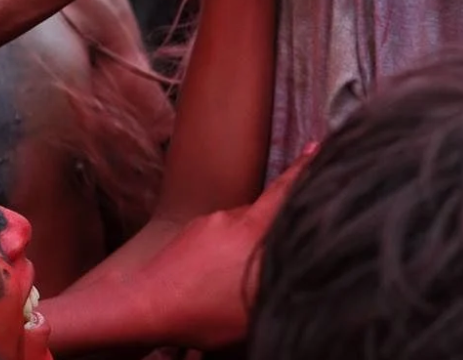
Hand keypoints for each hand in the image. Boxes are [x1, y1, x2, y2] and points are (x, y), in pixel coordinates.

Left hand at [133, 150, 314, 349]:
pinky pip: (219, 234)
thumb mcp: (255, 309)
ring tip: (238, 282)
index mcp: (255, 231)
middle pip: (266, 214)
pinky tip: (219, 281)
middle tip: (280, 250)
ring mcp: (211, 222)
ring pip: (241, 228)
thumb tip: (299, 268)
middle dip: (275, 229)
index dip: (307, 169)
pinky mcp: (192, 230)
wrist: (143, 306)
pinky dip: (225, 253)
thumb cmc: (200, 314)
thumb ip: (280, 280)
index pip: (288, 192)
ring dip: (246, 248)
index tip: (319, 148)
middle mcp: (234, 218)